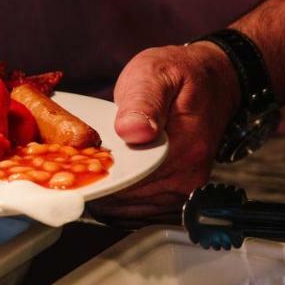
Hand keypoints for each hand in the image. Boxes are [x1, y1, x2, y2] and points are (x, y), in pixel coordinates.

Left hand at [88, 42, 241, 222]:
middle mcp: (188, 176)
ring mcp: (186, 189)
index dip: (96, 176)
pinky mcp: (179, 193)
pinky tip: (107, 180)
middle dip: (98, 186)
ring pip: (131, 210)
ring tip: (87, 172)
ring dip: (107, 196)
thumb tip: (132, 130)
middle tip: (72, 168)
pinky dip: (120, 201)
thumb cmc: (179, 74)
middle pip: (127, 201)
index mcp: (183, 148)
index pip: (129, 180)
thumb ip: (143, 101)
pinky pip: (142, 209)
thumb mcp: (155, 74)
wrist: (213, 80)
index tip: (71, 169)